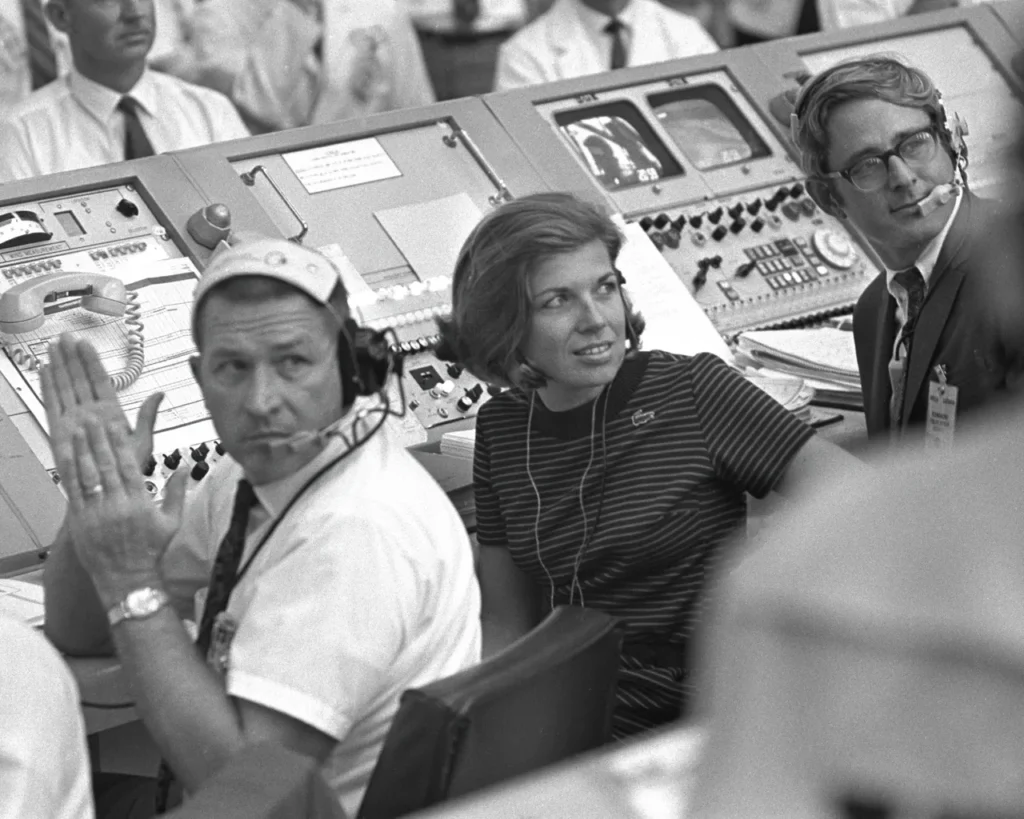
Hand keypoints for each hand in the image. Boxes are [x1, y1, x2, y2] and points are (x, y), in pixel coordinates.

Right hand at [41, 335, 162, 473]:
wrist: (108, 494)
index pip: (100, 380)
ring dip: (58, 366)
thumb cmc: (125, 471)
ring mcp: (73, 420)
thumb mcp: (142, 441)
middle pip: (78, 379)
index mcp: (110, 413)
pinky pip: (52, 405)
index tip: (85, 342)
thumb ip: (147, 417)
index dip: (91, 361)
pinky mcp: (59, 431)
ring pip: (64, 388)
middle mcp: (89, 413)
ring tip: (52, 346)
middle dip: (71, 357)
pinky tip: (44, 371)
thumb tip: (159, 394)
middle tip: (63, 336)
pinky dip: (47, 388)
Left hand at [54, 410, 187, 609]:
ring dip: (82, 450)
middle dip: (99, 439)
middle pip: (106, 465)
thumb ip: (176, 492)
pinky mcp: (81, 522)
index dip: (119, 443)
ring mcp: (97, 513)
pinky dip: (71, 473)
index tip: (115, 425)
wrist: (129, 579)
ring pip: (88, 475)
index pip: (127, 465)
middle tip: (93, 418)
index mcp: (140, 503)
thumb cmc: (151, 551)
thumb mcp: (171, 522)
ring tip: (79, 430)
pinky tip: (70, 457)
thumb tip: (183, 467)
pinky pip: (74, 492)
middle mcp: (117, 505)